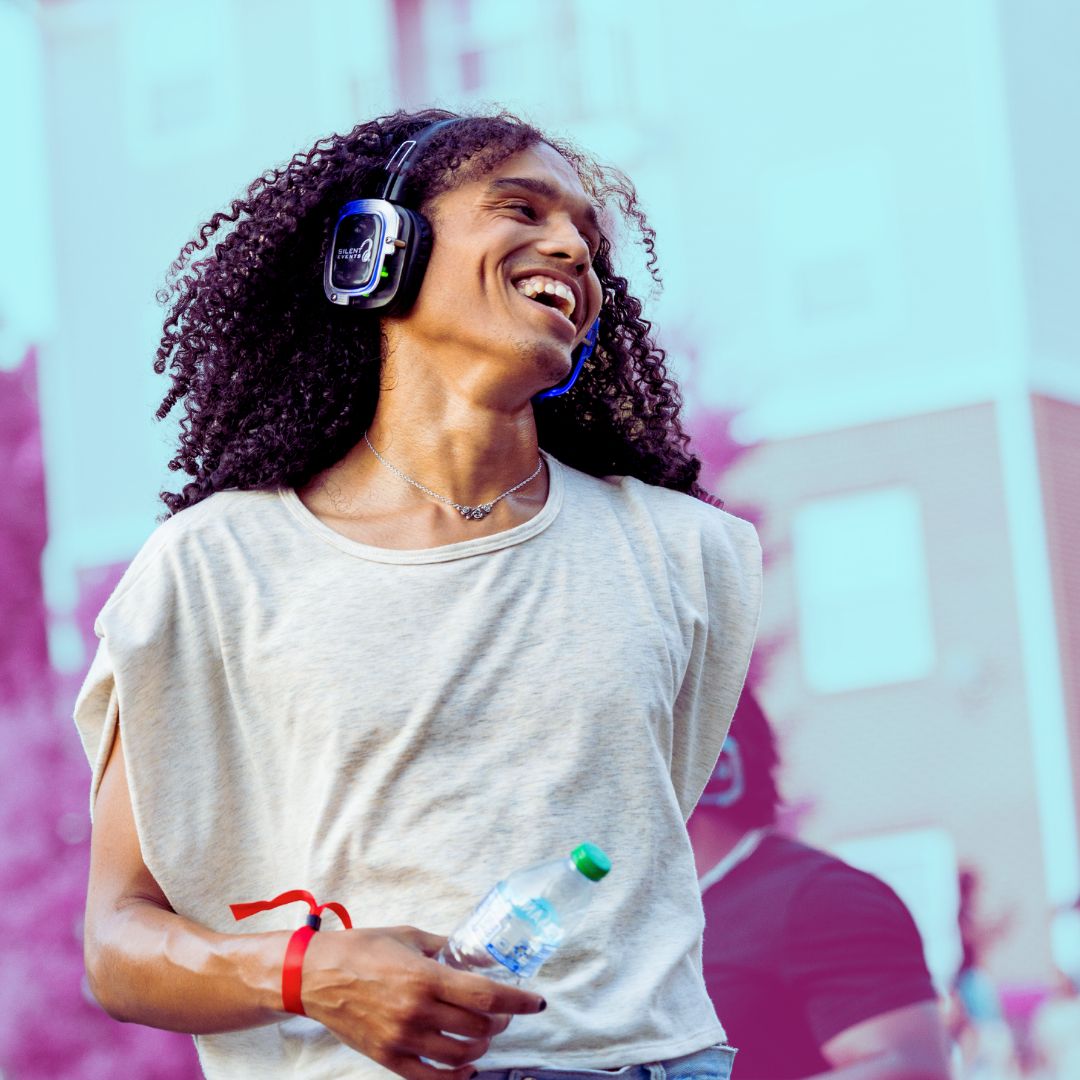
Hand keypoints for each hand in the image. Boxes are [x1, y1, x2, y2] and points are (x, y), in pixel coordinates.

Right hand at [300, 925, 545, 1079]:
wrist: (317, 976)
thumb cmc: (363, 949)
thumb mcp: (410, 937)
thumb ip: (449, 948)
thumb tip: (482, 955)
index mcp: (425, 978)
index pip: (486, 996)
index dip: (518, 1001)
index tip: (537, 1002)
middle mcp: (417, 1012)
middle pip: (479, 1027)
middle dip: (501, 1020)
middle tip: (503, 1010)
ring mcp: (403, 1039)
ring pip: (462, 1054)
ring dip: (482, 1044)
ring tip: (483, 1031)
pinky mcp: (389, 1059)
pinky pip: (432, 1078)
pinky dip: (457, 1074)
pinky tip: (466, 1064)